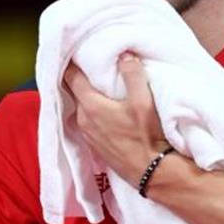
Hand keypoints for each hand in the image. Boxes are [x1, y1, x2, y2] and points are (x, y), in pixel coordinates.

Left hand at [62, 53, 168, 184]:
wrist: (152, 172)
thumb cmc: (147, 137)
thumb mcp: (144, 101)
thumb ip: (133, 75)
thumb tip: (125, 56)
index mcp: (90, 106)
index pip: (71, 77)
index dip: (72, 63)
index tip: (74, 51)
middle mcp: (83, 120)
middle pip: (75, 92)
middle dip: (80, 78)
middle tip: (88, 65)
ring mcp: (87, 134)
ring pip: (81, 107)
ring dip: (86, 96)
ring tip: (98, 86)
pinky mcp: (94, 144)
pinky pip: (87, 121)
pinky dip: (91, 111)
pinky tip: (104, 109)